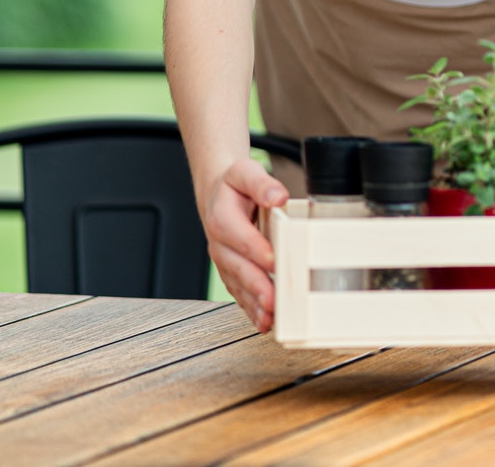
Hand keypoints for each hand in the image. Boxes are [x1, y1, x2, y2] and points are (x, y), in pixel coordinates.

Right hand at [201, 158, 287, 331]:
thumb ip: (262, 183)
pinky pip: (239, 293)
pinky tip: (264, 321)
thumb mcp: (246, 173)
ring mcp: (224, 261)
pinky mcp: (230, 272)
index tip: (273, 261)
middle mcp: (219, 244)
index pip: (240, 237)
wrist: (217, 193)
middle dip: (257, 286)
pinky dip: (251, 309)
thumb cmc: (234, 185)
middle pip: (238, 268)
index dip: (257, 249)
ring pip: (238, 286)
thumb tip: (277, 195)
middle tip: (274, 301)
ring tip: (271, 319)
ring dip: (254, 304)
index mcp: (222, 218)